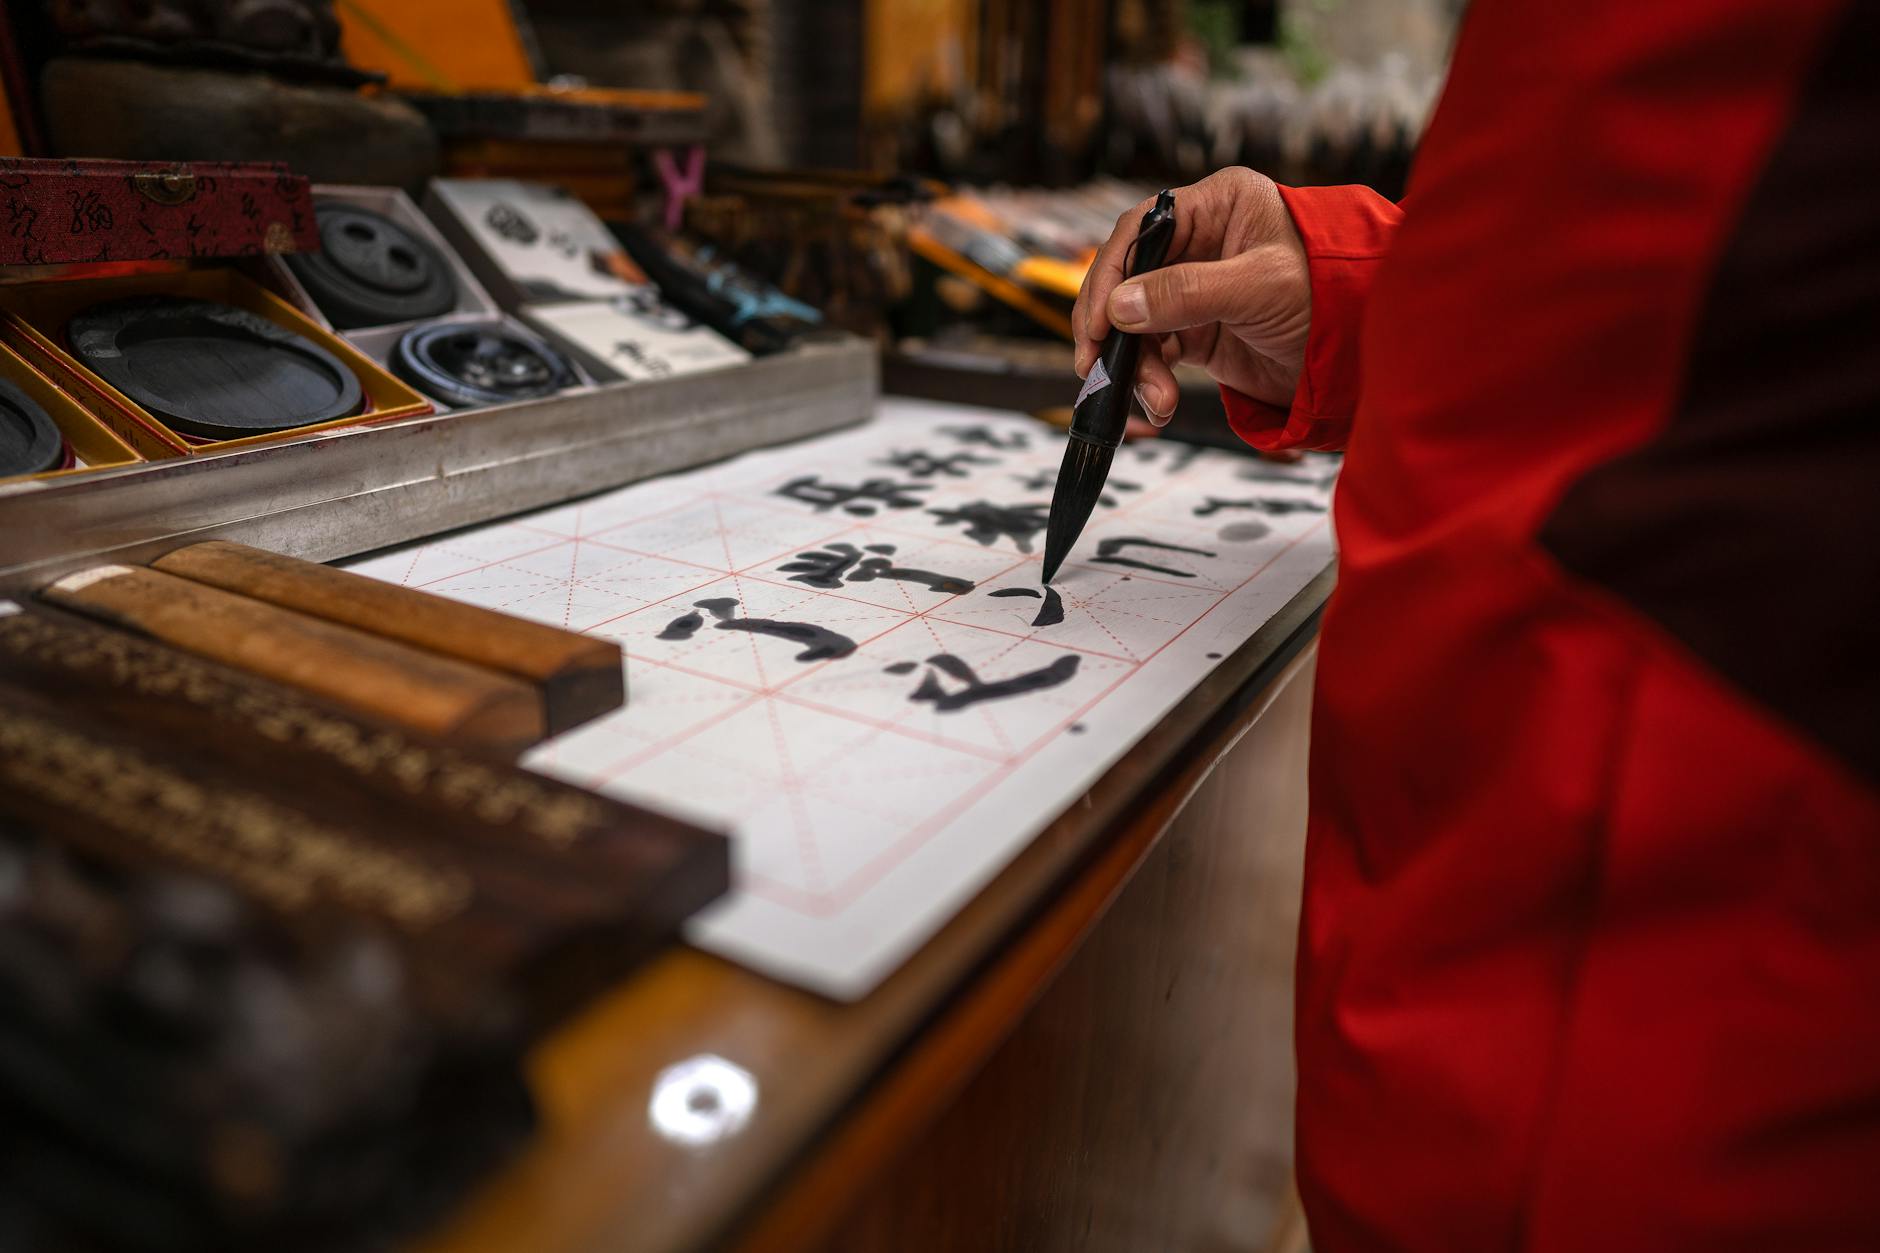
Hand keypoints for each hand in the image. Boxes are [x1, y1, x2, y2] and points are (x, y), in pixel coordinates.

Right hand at [1073, 168, 1310, 425]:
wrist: (1362, 355)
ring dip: (1135, 363)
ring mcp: (1196, 289)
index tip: (1097, 318)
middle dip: (1113, 327)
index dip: (1111, 272)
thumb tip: (1120, 306)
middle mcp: (1201, 242)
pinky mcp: (1198, 331)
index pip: (1141, 228)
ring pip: (1137, 321)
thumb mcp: (1259, 287)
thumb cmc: (1330, 294)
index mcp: (1217, 206)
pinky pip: (1155, 351)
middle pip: (1130, 278)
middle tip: (1097, 365)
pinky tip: (1161, 401)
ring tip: (1154, 398)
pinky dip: (1150, 378)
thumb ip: (1188, 292)